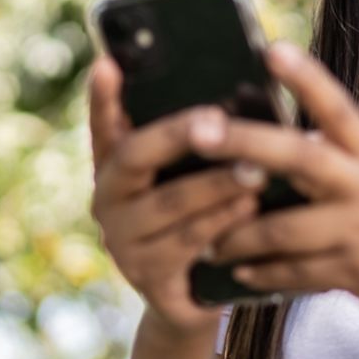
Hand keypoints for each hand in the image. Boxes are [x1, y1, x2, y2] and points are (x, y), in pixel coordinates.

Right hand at [87, 54, 268, 340]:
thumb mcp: (192, 177)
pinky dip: (222, 223)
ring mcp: (122, 242)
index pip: (104, 124)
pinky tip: (251, 212)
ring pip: (169, 203)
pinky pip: (186, 244)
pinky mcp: (147, 277)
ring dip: (216, 185)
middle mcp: (107, 199)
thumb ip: (199, 143)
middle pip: (134, 157)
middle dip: (178, 135)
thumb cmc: (203, 215)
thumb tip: (240, 94)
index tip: (107, 64)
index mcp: (114, 166)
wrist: (197, 295)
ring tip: (256, 169)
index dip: (103, 98)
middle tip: (218, 118)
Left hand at [191, 41, 358, 343]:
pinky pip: (294, 271)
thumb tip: (294, 138)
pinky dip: (263, 273)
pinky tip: (240, 274)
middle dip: (242, 142)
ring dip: (237, 235)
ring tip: (208, 242)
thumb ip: (346, 160)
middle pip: (297, 154)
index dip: (305, 76)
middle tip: (198, 131)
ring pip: (281, 226)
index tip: (272, 48)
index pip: (337, 105)